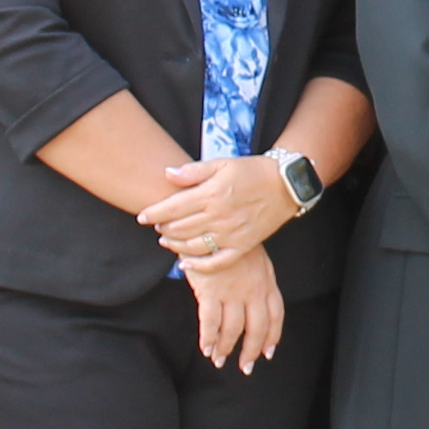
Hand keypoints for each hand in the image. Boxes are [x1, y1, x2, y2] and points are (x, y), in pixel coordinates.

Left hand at [142, 153, 298, 272]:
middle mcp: (218, 216)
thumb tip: (168, 174)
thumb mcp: (222, 163)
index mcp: (211, 194)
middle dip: (162, 227)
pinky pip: (216, 262)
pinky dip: (198, 265)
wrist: (286, 185)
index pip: (172, 208)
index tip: (142, 216)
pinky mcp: (242, 246)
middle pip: (179, 228)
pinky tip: (185, 263)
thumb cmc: (252, 171)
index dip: (153, 213)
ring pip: (193, 246)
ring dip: (174, 245)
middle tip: (156, 225)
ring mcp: (230, 234)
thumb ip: (194, 170)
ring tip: (166, 240)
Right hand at [189, 245, 285, 373]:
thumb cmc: (229, 239)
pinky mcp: (210, 291)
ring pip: (233, 329)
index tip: (267, 352)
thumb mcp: (254, 256)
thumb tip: (253, 301)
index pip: (275, 315)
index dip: (272, 336)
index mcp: (266, 280)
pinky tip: (206, 347)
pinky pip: (210, 323)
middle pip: (257, 328)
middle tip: (245, 366)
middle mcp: (253, 289)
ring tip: (219, 359)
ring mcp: (232, 291)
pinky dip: (208, 338)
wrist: (209, 225)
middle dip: (250, 351)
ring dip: (226, 348)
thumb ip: (258, 279)